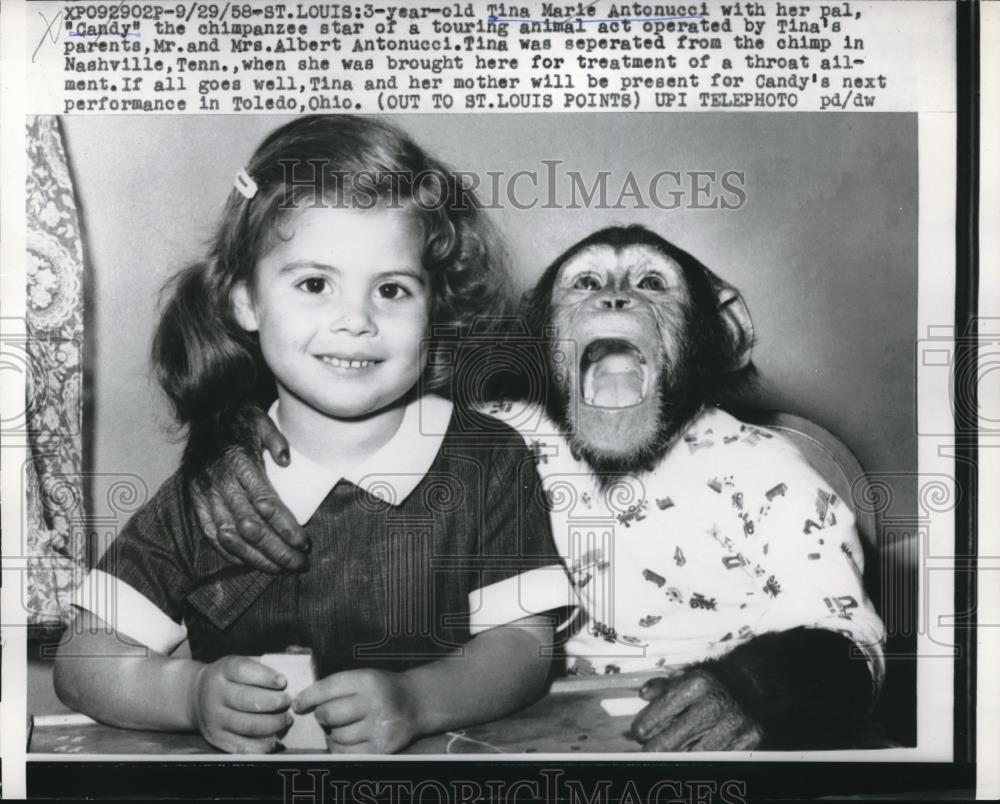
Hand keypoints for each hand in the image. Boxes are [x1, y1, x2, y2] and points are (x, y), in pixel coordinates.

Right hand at [188, 407, 309, 573]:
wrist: (202, 416)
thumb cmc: (238, 421)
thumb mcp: (260, 420)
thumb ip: (276, 438)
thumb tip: (287, 461)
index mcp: (240, 463)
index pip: (267, 504)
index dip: (287, 528)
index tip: (305, 542)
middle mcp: (221, 483)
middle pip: (251, 528)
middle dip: (277, 550)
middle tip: (299, 563)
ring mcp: (206, 495)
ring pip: (232, 537)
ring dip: (257, 558)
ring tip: (280, 569)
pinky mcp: (196, 503)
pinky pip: (212, 535)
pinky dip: (232, 552)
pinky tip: (251, 562)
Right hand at [191, 656, 292, 753]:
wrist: (195, 696)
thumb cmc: (230, 678)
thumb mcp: (238, 664)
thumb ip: (262, 665)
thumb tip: (295, 660)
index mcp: (222, 670)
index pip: (243, 671)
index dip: (265, 676)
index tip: (283, 681)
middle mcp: (215, 694)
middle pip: (245, 700)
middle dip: (272, 702)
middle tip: (289, 701)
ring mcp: (214, 718)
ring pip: (246, 725)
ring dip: (272, 724)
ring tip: (287, 719)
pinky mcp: (216, 738)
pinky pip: (241, 746)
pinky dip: (261, 745)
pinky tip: (275, 739)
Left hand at [294, 668, 420, 753]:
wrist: (416, 704)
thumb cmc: (383, 688)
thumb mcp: (365, 676)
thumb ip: (338, 686)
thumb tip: (304, 702)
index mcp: (368, 680)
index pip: (328, 688)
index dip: (308, 697)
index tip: (298, 704)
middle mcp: (374, 703)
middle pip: (329, 715)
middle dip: (322, 716)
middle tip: (326, 714)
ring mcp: (378, 728)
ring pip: (336, 736)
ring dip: (332, 733)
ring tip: (342, 726)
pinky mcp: (380, 749)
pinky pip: (346, 754)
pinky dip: (340, 748)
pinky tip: (348, 739)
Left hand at [630, 668, 762, 751]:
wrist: (751, 685)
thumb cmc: (713, 683)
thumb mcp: (686, 675)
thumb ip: (662, 687)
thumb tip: (644, 695)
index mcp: (695, 685)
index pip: (655, 717)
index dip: (642, 728)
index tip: (640, 732)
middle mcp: (712, 707)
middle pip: (668, 745)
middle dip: (654, 749)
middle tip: (650, 748)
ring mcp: (730, 728)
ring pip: (689, 758)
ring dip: (677, 756)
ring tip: (672, 749)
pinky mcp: (745, 744)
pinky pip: (713, 761)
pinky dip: (700, 760)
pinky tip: (694, 752)